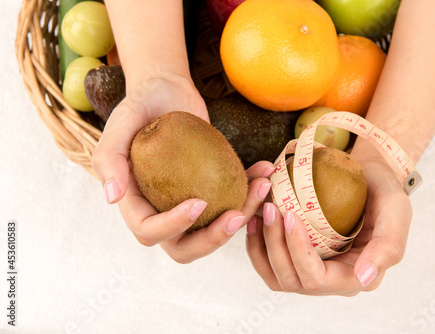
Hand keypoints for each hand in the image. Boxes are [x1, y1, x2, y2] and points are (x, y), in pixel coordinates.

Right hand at [91, 74, 274, 262]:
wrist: (168, 91)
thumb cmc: (142, 104)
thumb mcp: (121, 123)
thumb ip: (109, 158)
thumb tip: (112, 198)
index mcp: (136, 203)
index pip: (149, 231)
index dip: (173, 226)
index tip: (199, 202)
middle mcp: (161, 210)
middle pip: (184, 247)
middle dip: (212, 240)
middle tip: (237, 216)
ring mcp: (187, 203)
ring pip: (214, 230)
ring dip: (242, 215)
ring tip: (261, 187)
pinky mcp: (210, 190)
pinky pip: (231, 203)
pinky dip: (250, 193)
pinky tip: (264, 172)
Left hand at [246, 154, 412, 295]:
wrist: (368, 177)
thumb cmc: (383, 190)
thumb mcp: (396, 210)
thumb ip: (387, 247)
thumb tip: (364, 279)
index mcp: (357, 276)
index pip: (317, 279)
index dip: (298, 251)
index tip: (290, 215)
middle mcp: (333, 280)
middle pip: (291, 279)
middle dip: (275, 245)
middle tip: (269, 208)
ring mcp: (313, 271)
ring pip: (276, 275)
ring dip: (262, 247)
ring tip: (258, 213)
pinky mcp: (298, 258)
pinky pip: (270, 263)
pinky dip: (257, 245)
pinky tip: (254, 218)